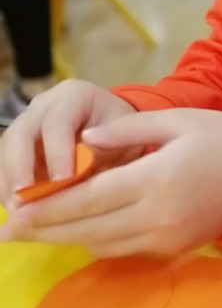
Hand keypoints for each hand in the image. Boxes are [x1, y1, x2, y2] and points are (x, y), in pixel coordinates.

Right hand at [0, 80, 137, 208]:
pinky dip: (9, 187)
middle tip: (24, 201)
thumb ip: (101, 152)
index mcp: (74, 95)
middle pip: (20, 133)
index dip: (57, 153)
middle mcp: (44, 105)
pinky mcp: (20, 145)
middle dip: (19, 168)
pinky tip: (19, 211)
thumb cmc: (123, 133)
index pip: (57, 122)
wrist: (118, 130)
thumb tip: (72, 177)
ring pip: (7, 149)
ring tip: (19, 212)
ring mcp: (28, 123)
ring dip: (9, 182)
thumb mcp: (125, 138)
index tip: (62, 181)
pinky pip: (6, 164)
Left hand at [0, 109, 221, 257]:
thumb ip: (128, 129)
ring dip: (66, 238)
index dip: (48, 206)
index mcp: (157, 178)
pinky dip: (95, 241)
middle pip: (87, 228)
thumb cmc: (219, 137)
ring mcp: (165, 237)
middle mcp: (158, 215)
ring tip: (36, 229)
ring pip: (101, 244)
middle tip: (9, 229)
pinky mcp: (172, 250)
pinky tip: (79, 229)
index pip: (89, 197)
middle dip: (44, 229)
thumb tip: (84, 141)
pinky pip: (122, 250)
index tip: (16, 208)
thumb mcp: (176, 120)